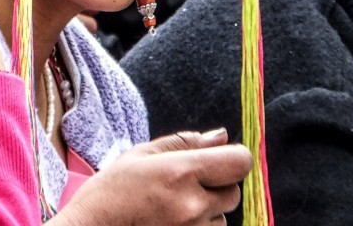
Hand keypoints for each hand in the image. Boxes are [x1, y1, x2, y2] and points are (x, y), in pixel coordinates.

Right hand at [53, 129, 251, 225]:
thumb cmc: (111, 192)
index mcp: (181, 173)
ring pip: (222, 218)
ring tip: (171, 208)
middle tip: (184, 186)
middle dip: (217, 187)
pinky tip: (170, 222)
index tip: (217, 160)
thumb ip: (185, 143)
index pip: (240, 162)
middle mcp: (193, 205)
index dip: (232, 158)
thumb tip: (221, 136)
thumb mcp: (142, 155)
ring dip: (207, 212)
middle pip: (233, 192)